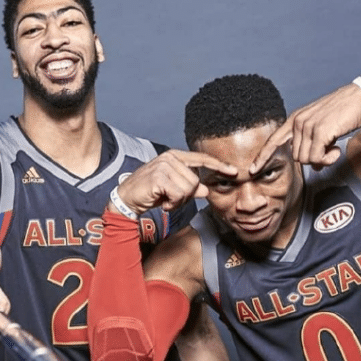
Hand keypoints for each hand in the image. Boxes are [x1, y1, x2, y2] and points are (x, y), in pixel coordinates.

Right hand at [112, 149, 236, 213]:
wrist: (126, 199)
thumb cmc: (149, 193)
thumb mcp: (173, 189)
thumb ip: (190, 188)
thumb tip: (206, 190)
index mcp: (174, 156)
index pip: (201, 159)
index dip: (218, 166)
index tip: (234, 171)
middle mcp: (170, 158)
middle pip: (195, 181)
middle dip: (185, 196)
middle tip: (170, 199)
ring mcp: (164, 166)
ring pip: (188, 189)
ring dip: (178, 201)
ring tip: (165, 200)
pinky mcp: (159, 177)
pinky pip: (179, 195)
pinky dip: (172, 204)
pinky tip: (162, 202)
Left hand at [250, 82, 360, 173]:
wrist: (360, 98)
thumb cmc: (343, 113)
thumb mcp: (322, 128)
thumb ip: (314, 145)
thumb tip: (316, 167)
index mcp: (295, 119)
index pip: (273, 140)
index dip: (262, 157)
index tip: (252, 170)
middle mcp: (298, 121)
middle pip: (296, 157)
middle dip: (313, 159)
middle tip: (329, 151)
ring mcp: (307, 126)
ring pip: (306, 159)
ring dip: (323, 159)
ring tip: (334, 147)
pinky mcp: (320, 131)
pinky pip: (317, 158)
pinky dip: (329, 159)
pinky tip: (337, 149)